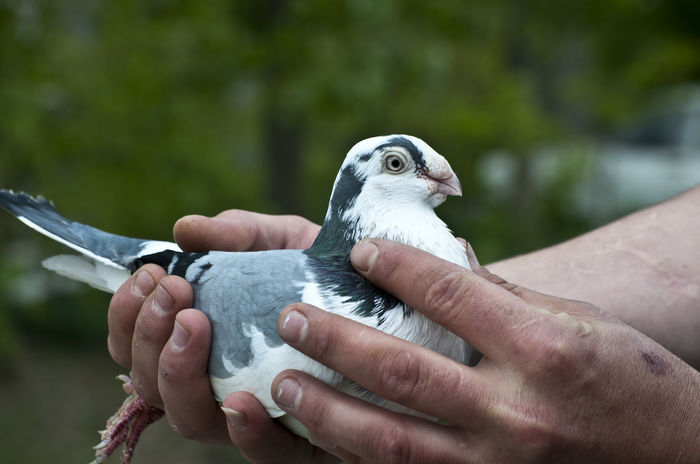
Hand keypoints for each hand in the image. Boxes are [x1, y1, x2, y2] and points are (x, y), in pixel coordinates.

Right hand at [106, 210, 319, 445]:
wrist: (390, 296)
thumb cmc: (328, 274)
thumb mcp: (284, 242)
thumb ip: (240, 235)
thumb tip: (185, 229)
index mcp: (206, 339)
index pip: (141, 342)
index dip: (130, 315)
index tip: (150, 275)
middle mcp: (220, 380)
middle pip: (151, 382)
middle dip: (149, 335)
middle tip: (174, 291)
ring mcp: (257, 411)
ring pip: (191, 419)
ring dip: (178, 374)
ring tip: (194, 325)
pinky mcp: (302, 436)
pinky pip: (263, 451)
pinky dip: (245, 429)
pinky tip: (242, 400)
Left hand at [265, 239, 699, 462]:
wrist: (675, 460)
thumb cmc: (627, 380)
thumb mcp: (575, 324)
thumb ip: (503, 297)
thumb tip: (445, 261)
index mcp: (542, 350)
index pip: (452, 294)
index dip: (398, 268)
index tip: (359, 252)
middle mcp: (514, 411)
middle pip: (403, 371)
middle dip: (336, 342)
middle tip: (290, 318)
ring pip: (391, 440)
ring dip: (327, 412)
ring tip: (284, 384)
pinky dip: (358, 456)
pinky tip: (324, 437)